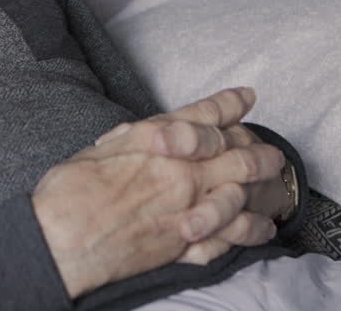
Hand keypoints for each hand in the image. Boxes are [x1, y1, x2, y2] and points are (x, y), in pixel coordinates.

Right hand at [31, 88, 284, 298]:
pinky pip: (230, 238)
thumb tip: (149, 133)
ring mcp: (187, 209)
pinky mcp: (185, 244)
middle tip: (274, 153)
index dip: (230, 104)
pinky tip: (262, 229)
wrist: (62, 241)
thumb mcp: (101, 149)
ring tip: (278, 190)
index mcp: (157, 141)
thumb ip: (133, 139)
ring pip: (242, 195)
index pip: (204, 115)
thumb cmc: (69, 193)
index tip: (247, 97)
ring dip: (264, 191)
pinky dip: (250, 232)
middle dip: (261, 152)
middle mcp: (180, 172)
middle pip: (237, 154)